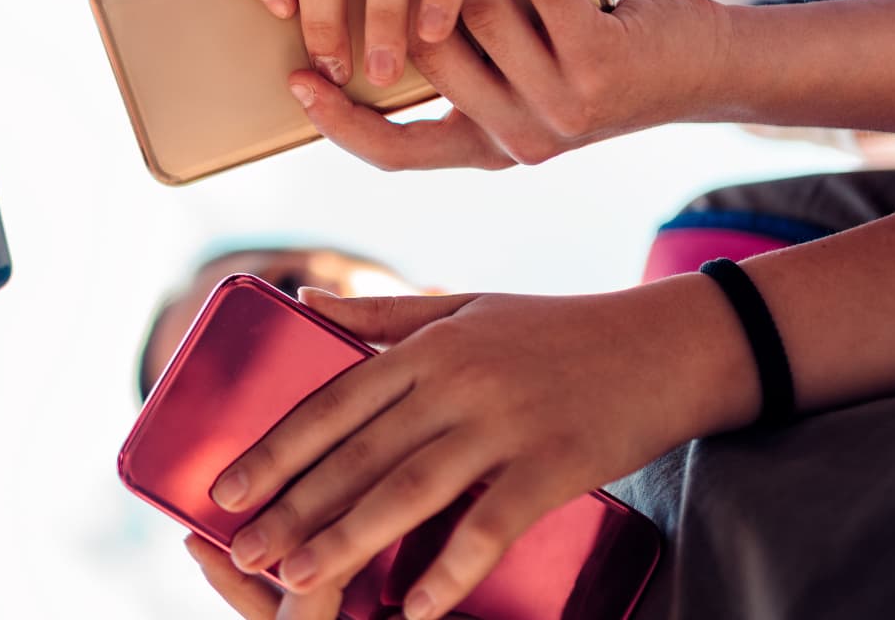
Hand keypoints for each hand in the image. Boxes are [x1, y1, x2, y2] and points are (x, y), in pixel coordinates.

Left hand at [209, 286, 751, 619]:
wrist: (668, 344)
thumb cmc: (560, 328)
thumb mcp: (468, 305)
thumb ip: (384, 314)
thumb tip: (306, 304)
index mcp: (432, 343)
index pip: (334, 399)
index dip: (277, 447)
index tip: (227, 486)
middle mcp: (460, 380)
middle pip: (360, 453)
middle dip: (294, 506)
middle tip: (244, 549)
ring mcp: (507, 423)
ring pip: (410, 491)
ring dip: (348, 539)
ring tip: (297, 579)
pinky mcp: (554, 465)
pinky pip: (490, 525)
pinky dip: (450, 569)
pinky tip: (413, 607)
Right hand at [289, 0, 730, 170]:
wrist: (699, 73)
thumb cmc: (593, 62)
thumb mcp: (518, 83)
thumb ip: (459, 71)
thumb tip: (375, 18)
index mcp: (486, 150)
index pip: (394, 154)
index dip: (339, 122)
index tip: (297, 76)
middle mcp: (520, 140)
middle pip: (427, 61)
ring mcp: (561, 105)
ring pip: (477, 17)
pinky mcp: (600, 61)